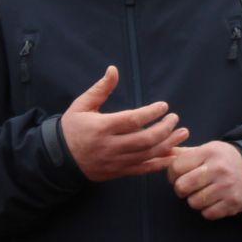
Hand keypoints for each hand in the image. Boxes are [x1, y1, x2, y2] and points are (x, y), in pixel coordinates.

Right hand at [61, 66, 188, 181]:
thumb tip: (114, 69)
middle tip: (175, 119)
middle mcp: (110, 146)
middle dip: (165, 129)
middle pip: (144, 140)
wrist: (59, 158)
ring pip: (147, 155)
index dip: (151, 113)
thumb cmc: (72, 128)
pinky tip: (173, 156)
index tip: (164, 106)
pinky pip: (142, 170)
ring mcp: (115, 161)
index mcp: (101, 128)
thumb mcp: (82, 105)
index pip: (132, 120)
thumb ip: (101, 88)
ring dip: (168, 145)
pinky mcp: (118, 172)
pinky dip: (160, 164)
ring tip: (182, 134)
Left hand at [167, 142, 241, 219]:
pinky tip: (213, 200)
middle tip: (187, 187)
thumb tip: (159, 152)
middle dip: (181, 189)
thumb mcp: (204, 150)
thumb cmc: (221, 160)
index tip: (178, 176)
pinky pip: (208, 213)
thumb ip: (182, 153)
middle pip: (182, 186)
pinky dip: (207, 210)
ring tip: (202, 193)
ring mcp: (227, 186)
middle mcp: (218, 169)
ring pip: (194, 202)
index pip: (176, 167)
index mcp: (208, 153)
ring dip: (195, 200)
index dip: (172, 175)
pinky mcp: (233, 202)